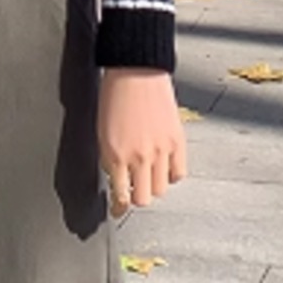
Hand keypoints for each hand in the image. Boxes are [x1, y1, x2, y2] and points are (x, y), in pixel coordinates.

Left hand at [98, 68, 188, 215]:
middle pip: (143, 200)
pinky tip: (164, 167)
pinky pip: (179, 173)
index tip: (117, 211)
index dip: (118, 208)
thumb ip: (111, 160)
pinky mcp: (177, 141)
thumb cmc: (115, 97)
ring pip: (161, 190)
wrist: (136, 71)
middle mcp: (139, 157)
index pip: (119, 196)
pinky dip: (171, 175)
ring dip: (153, 187)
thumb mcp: (103, 134)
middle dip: (136, 198)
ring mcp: (160, 150)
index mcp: (115, 156)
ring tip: (148, 177)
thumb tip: (117, 180)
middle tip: (133, 191)